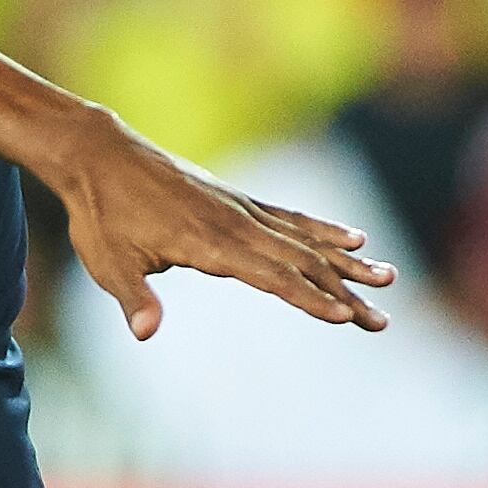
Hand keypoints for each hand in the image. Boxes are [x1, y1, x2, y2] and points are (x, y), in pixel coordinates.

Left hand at [48, 117, 394, 340]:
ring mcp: (241, 209)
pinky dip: (324, 230)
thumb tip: (144, 333)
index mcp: (209, 244)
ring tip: (389, 278)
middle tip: (383, 321)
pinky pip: (291, 218)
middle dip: (345, 294)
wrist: (99, 154)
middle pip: (302, 263)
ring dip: (347, 263)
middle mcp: (236, 224)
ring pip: (305, 240)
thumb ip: (134, 298)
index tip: (345, 317)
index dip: (308, 299)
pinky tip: (354, 240)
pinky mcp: (238, 200)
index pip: (271, 277)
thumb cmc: (99, 215)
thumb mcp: (107, 263)